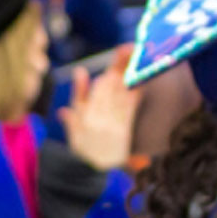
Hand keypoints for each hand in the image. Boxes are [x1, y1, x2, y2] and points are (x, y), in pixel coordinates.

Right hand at [59, 44, 141, 170]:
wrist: (93, 170)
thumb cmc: (84, 144)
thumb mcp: (74, 122)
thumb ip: (78, 97)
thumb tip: (80, 72)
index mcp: (85, 113)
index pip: (101, 84)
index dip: (114, 67)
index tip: (123, 50)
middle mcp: (97, 116)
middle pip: (112, 85)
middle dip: (123, 66)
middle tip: (134, 47)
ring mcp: (110, 123)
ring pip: (121, 93)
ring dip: (130, 75)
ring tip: (138, 59)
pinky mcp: (122, 130)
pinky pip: (129, 107)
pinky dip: (135, 92)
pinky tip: (141, 80)